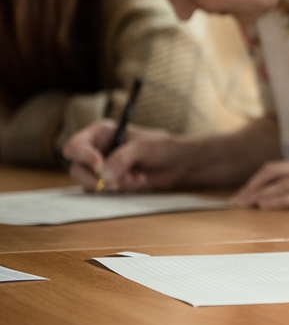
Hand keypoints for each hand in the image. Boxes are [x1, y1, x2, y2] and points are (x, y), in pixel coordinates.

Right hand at [62, 120, 181, 191]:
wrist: (178, 164)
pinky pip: (104, 191)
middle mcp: (97, 149)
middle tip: (116, 182)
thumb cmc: (162, 147)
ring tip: (138, 177)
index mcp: (101, 133)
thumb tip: (102, 175)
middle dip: (96, 179)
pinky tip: (139, 181)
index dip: (84, 157)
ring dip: (115, 184)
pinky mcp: (110, 182)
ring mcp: (102, 167)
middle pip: (77, 169)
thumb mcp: (142, 148)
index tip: (99, 166)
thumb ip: (121, 159)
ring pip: (89, 183)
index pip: (75, 146)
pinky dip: (121, 189)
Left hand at [231, 156, 288, 212]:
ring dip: (263, 195)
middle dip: (252, 187)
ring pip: (286, 183)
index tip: (239, 197)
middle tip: (235, 203)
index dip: (255, 182)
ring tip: (246, 206)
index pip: (276, 169)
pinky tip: (268, 207)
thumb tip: (282, 195)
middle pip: (275, 172)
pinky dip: (283, 200)